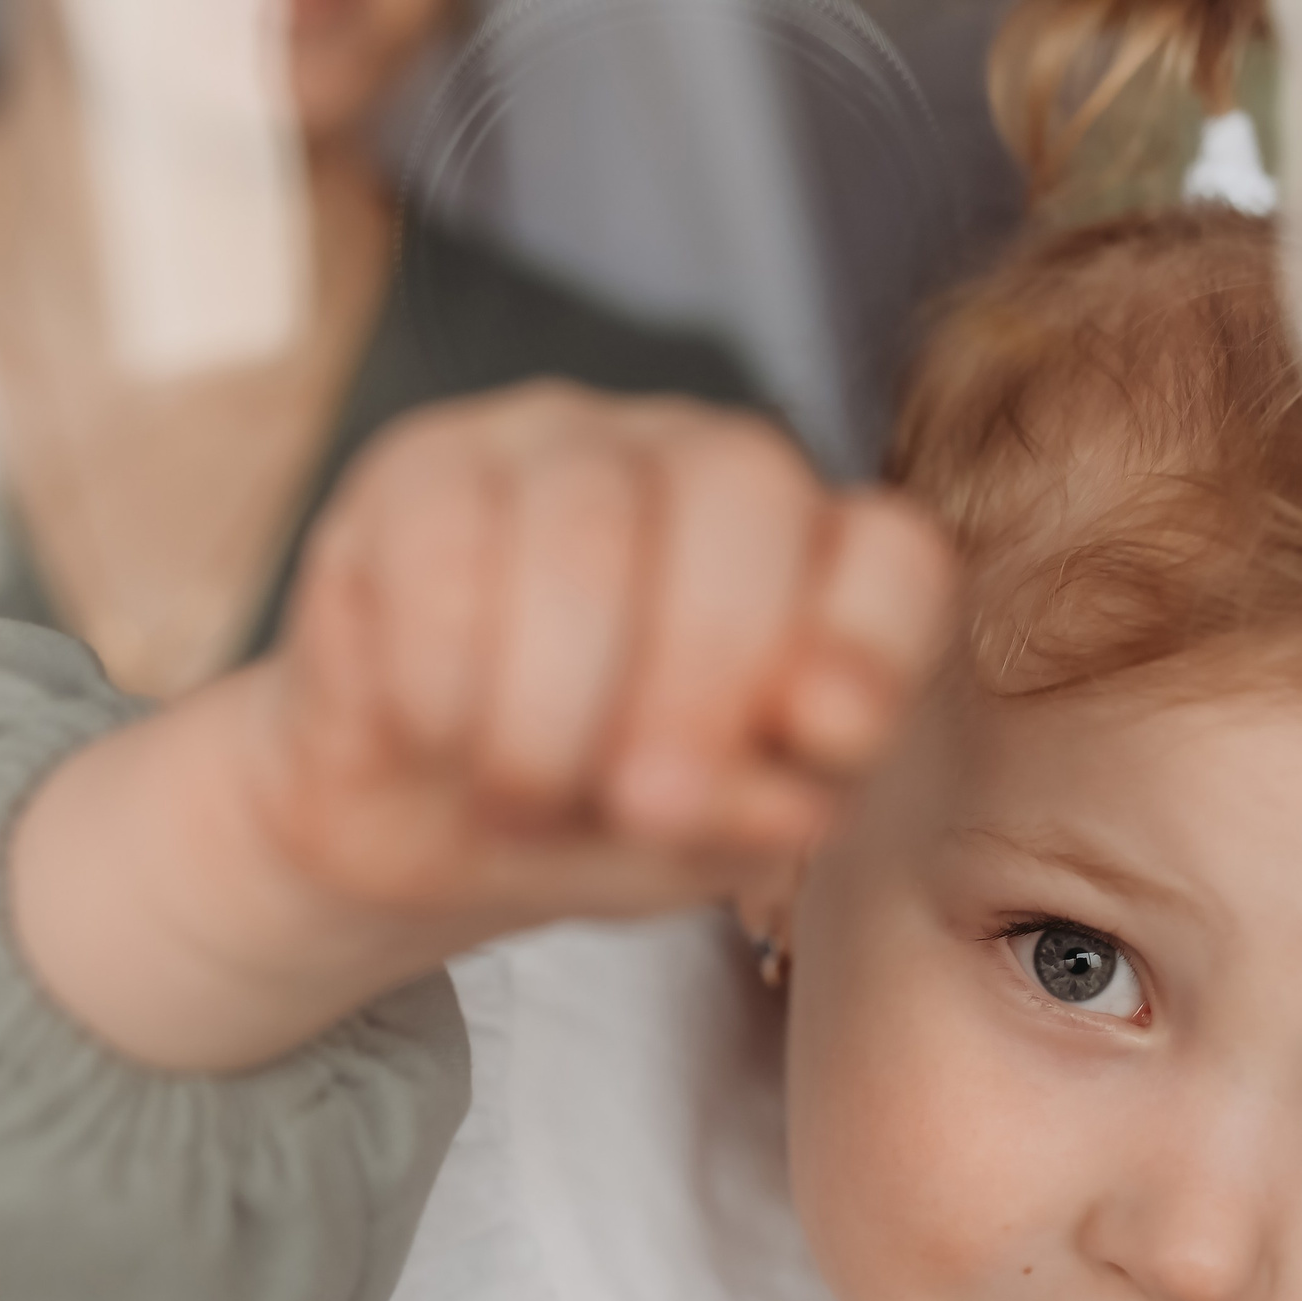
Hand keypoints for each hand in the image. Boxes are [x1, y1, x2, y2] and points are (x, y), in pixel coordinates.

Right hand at [246, 382, 951, 924]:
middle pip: (742, 492)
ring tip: (521, 808)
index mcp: (813, 570)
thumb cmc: (588, 825)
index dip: (874, 634)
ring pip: (584, 522)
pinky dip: (443, 679)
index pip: (889, 554)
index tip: (834, 737)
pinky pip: (446, 543)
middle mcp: (707, 474)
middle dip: (702, 670)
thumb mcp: (684, 854)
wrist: (412, 824)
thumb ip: (748, 820)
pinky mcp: (428, 460)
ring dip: (552, 705)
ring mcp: (568, 445)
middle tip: (648, 807)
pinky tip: (437, 740)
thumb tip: (795, 807)